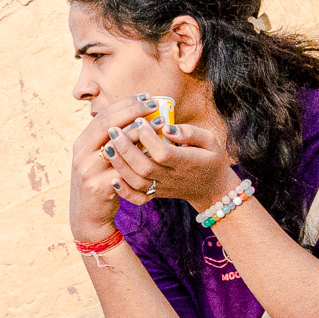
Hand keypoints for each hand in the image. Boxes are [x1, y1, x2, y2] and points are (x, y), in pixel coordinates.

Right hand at [70, 95, 154, 241]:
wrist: (87, 217)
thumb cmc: (99, 183)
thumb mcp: (98, 159)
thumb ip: (110, 140)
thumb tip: (135, 118)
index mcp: (82, 143)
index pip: (104, 115)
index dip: (126, 104)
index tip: (147, 97)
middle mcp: (82, 154)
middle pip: (108, 124)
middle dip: (134, 111)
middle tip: (155, 105)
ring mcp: (88, 170)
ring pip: (117, 145)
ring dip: (141, 133)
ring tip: (161, 124)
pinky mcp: (98, 187)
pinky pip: (124, 170)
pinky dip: (141, 160)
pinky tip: (156, 153)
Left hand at [99, 106, 234, 209]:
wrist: (211, 188)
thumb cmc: (210, 158)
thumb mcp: (210, 141)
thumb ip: (191, 133)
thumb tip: (166, 127)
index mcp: (186, 162)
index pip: (163, 152)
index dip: (148, 137)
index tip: (139, 120)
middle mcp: (172, 177)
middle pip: (144, 167)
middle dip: (126, 148)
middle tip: (113, 130)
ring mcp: (162, 187)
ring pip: (137, 182)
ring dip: (119, 165)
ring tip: (107, 146)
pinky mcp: (156, 194)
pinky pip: (137, 197)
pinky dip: (124, 191)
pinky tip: (112, 177)